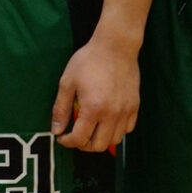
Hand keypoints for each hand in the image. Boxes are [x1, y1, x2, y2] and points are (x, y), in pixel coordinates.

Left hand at [50, 37, 138, 152]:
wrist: (116, 47)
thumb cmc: (89, 61)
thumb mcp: (67, 82)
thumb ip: (61, 108)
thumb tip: (56, 130)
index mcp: (93, 109)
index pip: (80, 139)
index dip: (68, 142)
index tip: (62, 137)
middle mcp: (112, 114)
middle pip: (98, 146)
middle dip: (83, 145)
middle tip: (75, 135)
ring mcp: (126, 111)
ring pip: (115, 140)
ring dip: (101, 139)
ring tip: (91, 129)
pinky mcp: (135, 106)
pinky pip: (127, 129)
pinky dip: (116, 131)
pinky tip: (107, 121)